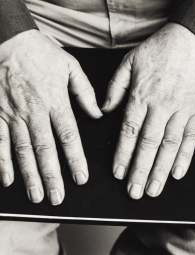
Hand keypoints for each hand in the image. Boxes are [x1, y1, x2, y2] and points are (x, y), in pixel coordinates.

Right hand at [0, 30, 101, 204]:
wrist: (9, 40)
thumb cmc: (40, 53)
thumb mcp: (71, 67)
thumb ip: (85, 92)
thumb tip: (98, 113)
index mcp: (55, 101)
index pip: (69, 136)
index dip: (75, 159)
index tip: (81, 177)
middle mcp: (34, 112)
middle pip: (45, 150)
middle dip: (52, 176)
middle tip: (57, 197)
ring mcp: (12, 114)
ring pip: (23, 150)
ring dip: (30, 175)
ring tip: (37, 194)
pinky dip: (3, 162)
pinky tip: (8, 178)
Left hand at [102, 22, 194, 198]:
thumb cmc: (161, 49)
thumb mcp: (131, 62)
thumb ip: (116, 87)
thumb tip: (104, 109)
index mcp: (142, 95)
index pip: (129, 131)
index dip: (123, 154)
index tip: (118, 173)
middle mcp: (162, 106)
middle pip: (149, 144)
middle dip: (140, 170)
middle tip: (134, 192)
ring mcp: (182, 110)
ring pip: (169, 146)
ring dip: (160, 170)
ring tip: (153, 189)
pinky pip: (191, 138)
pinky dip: (185, 157)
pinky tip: (177, 173)